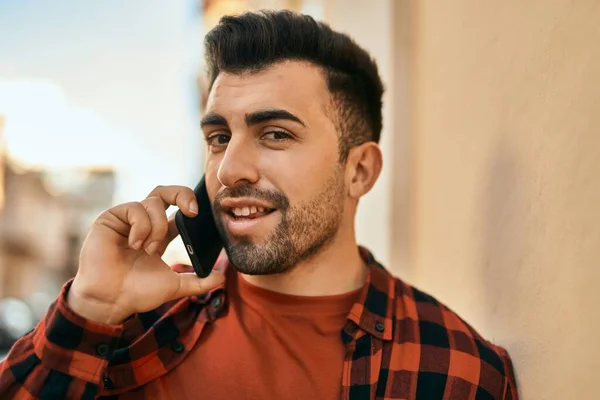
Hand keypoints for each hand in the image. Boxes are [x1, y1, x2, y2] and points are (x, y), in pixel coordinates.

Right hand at [67, 185, 224, 324]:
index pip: (177, 208)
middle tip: (192, 211)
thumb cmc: (138, 293)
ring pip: (153, 202)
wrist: (111, 301)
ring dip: (157, 226)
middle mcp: (143, 223)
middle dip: (182, 194)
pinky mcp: (110, 219)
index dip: (189, 204)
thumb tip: (222, 278)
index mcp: (159, 233)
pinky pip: (135, 208)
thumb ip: (199, 282)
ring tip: (148, 249)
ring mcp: (127, 219)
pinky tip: (135, 244)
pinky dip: (141, 226)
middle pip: (165, 192)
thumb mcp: (176, 286)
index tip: (198, 214)